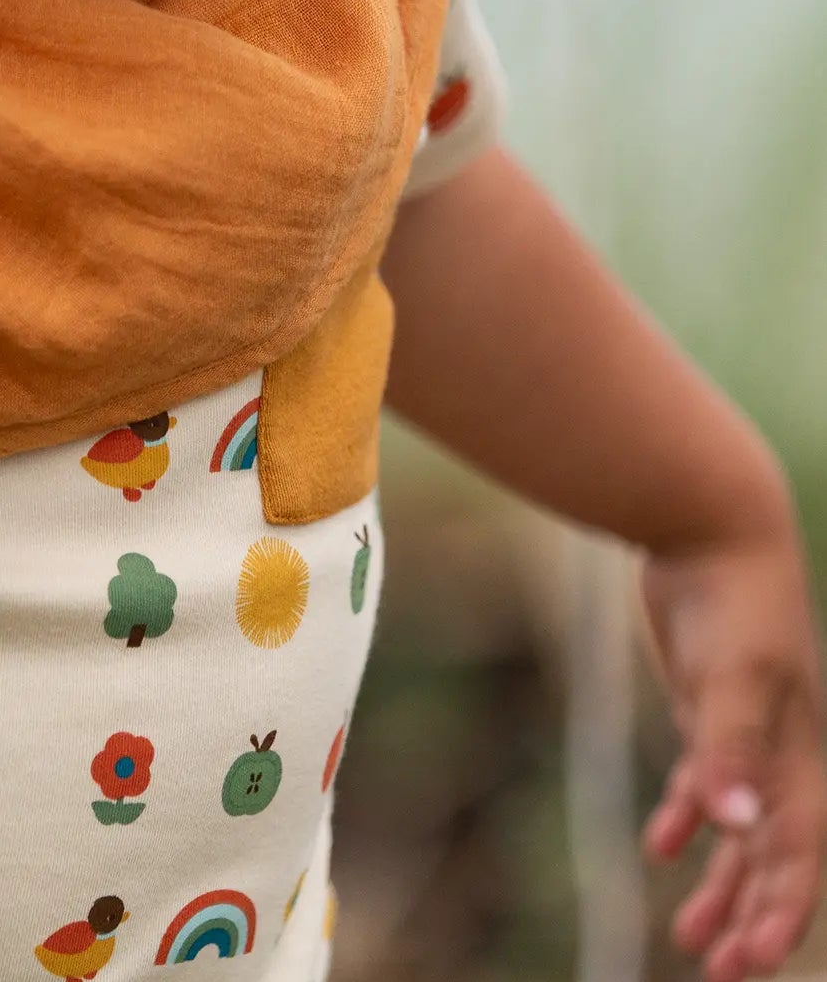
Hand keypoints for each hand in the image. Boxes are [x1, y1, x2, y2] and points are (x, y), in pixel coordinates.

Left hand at [643, 520, 825, 981]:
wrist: (710, 524)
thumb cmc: (734, 597)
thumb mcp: (733, 675)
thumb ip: (731, 750)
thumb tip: (736, 827)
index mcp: (799, 756)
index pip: (797, 856)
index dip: (779, 912)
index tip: (746, 965)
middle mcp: (779, 752)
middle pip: (773, 855)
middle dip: (751, 915)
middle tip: (720, 975)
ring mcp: (744, 730)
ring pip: (738, 827)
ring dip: (720, 882)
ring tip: (691, 940)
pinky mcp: (707, 706)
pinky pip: (703, 779)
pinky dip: (686, 818)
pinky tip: (662, 848)